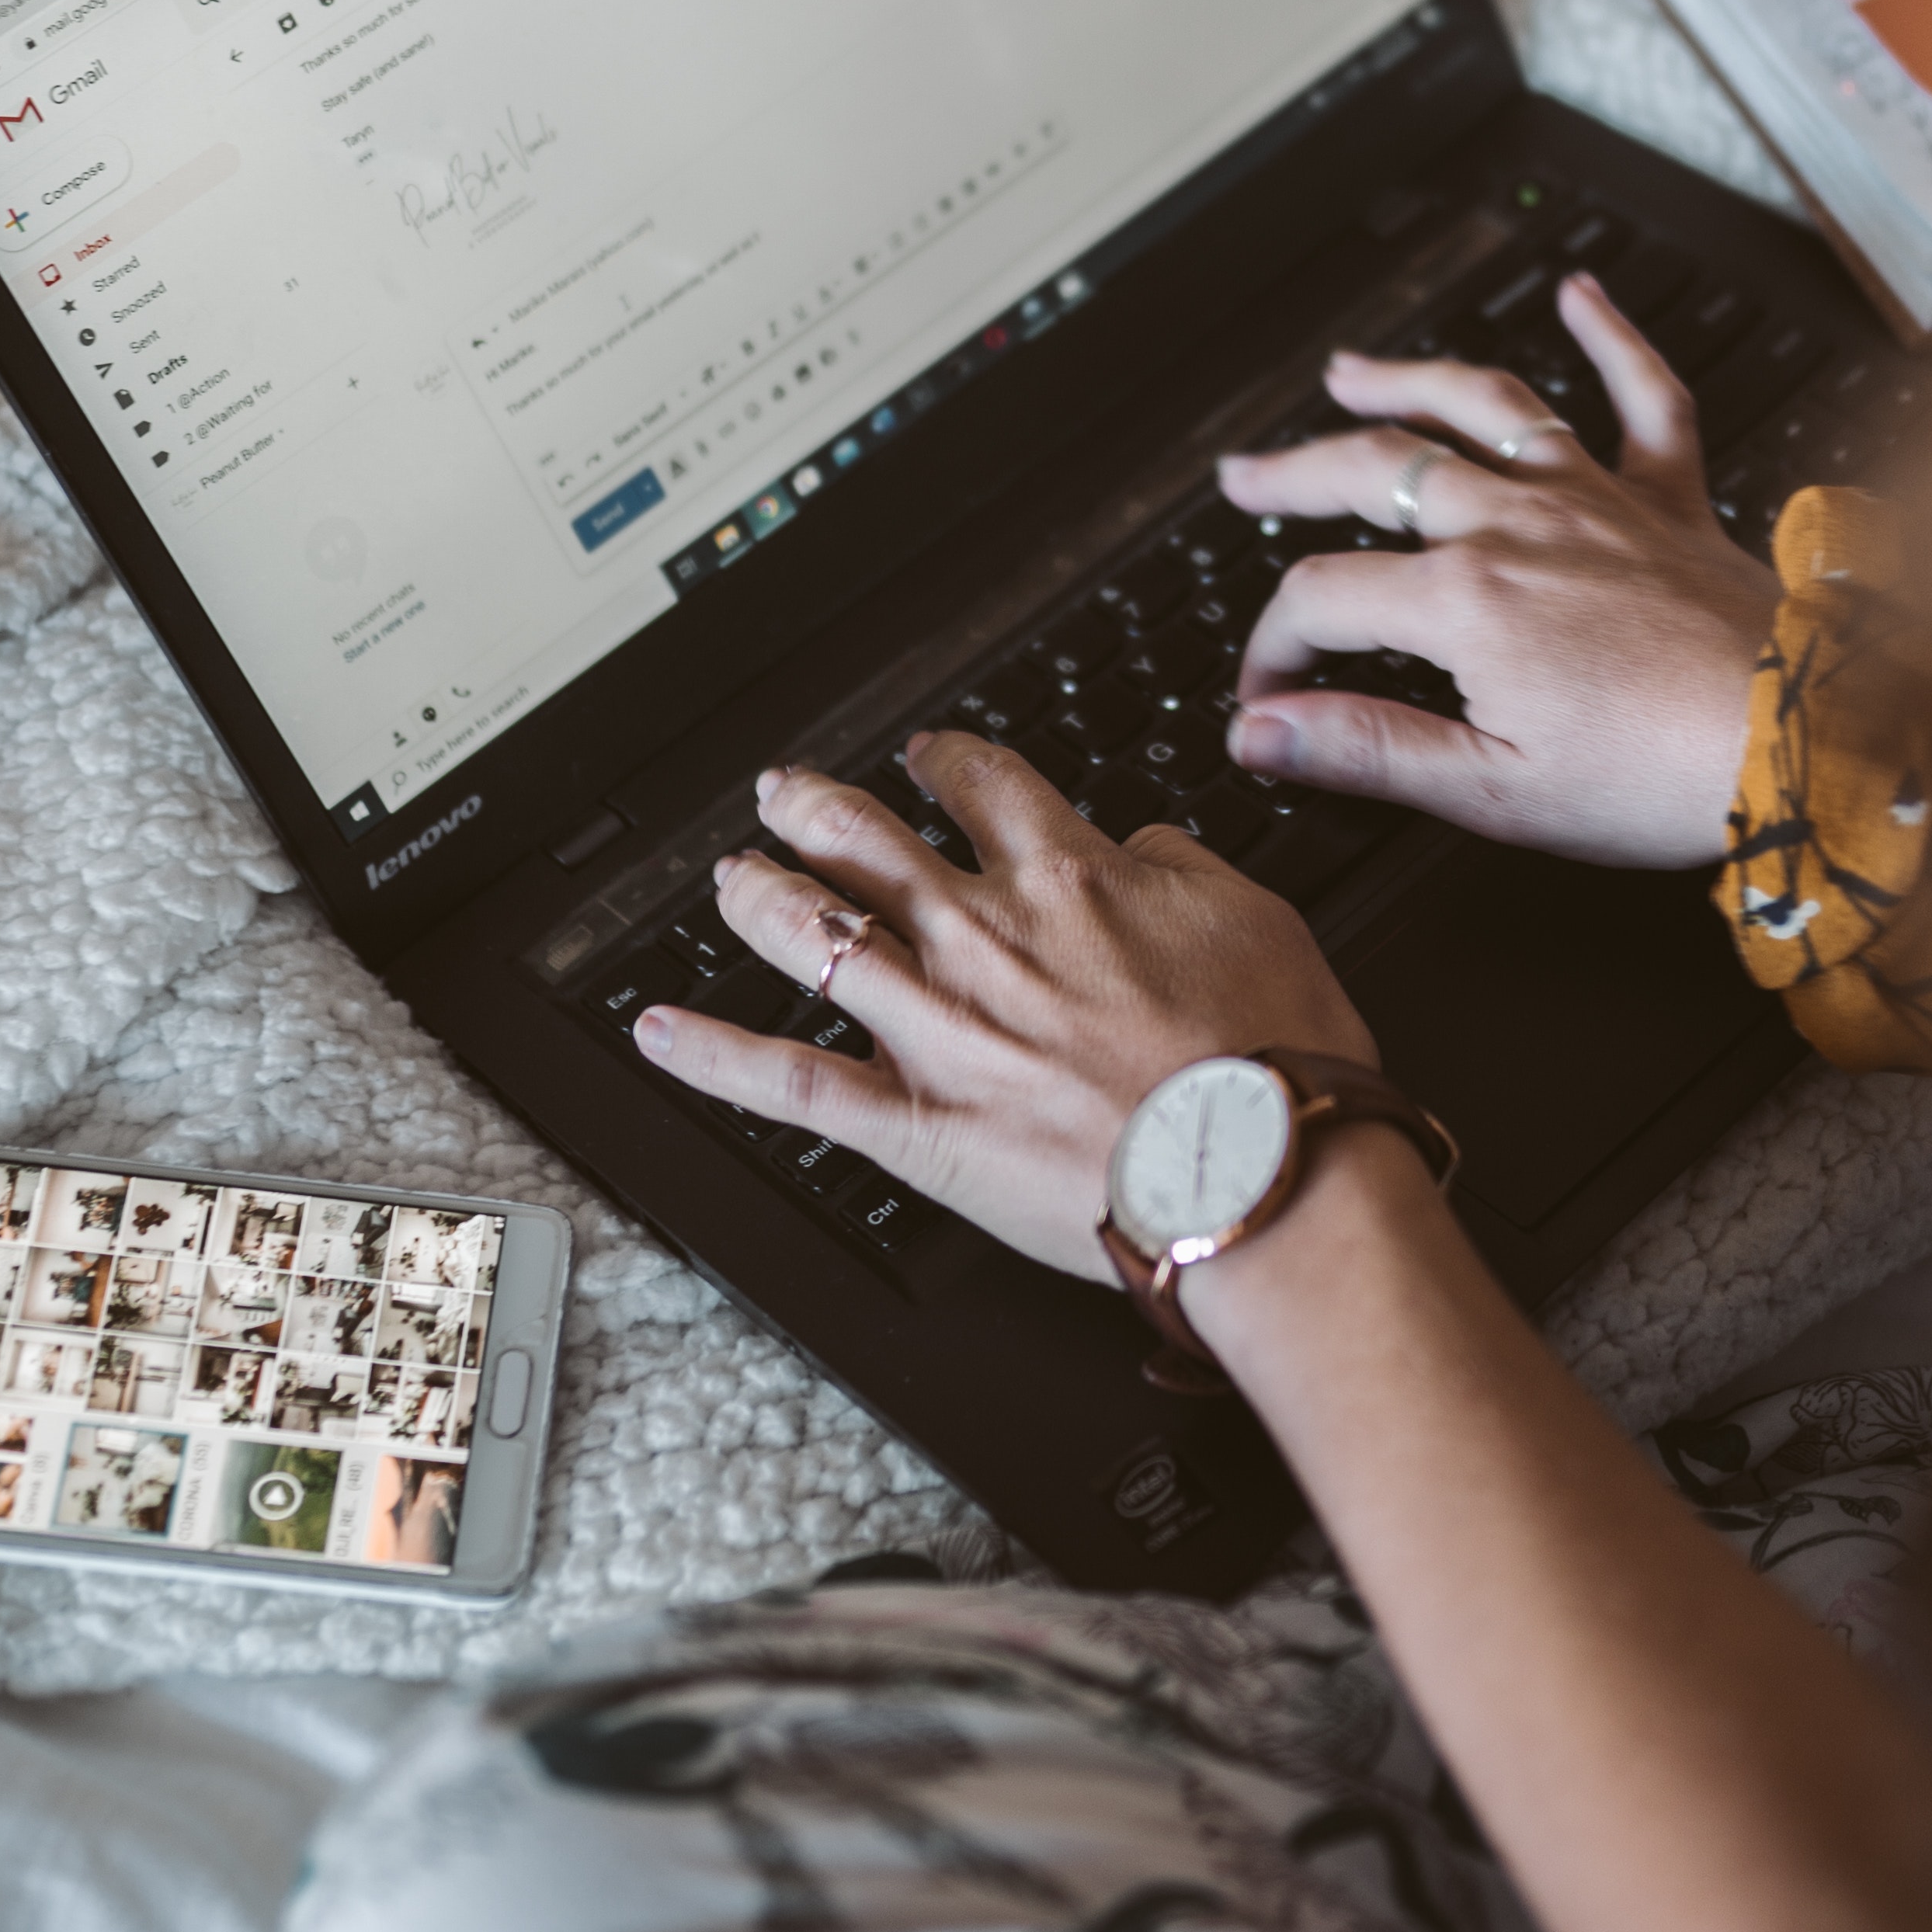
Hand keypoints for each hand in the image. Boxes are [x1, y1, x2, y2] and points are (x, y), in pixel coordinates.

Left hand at [631, 733, 1374, 1276]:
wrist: (1265, 1173)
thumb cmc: (1273, 1060)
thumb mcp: (1254, 915)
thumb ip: (1179, 867)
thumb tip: (1139, 844)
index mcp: (1071, 877)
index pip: (986, 788)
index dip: (947, 763)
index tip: (931, 758)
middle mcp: (987, 938)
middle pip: (870, 844)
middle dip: (817, 809)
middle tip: (787, 793)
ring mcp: (940, 1030)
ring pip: (814, 938)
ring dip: (758, 898)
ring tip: (728, 879)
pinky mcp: (915, 1127)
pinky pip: (790, 1084)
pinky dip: (714, 1057)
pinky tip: (658, 1031)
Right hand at [1219, 271, 1773, 867]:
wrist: (1802, 746)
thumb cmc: (1659, 777)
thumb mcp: (1492, 788)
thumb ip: (1367, 749)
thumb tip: (1260, 733)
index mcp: (1466, 600)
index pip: (1323, 598)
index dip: (1275, 648)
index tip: (1269, 699)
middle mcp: (1521, 526)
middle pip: (1379, 470)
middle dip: (1296, 471)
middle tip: (1245, 476)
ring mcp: (1596, 501)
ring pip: (1484, 410)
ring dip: (1409, 382)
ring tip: (1350, 372)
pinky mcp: (1670, 501)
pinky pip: (1645, 397)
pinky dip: (1615, 338)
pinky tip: (1585, 295)